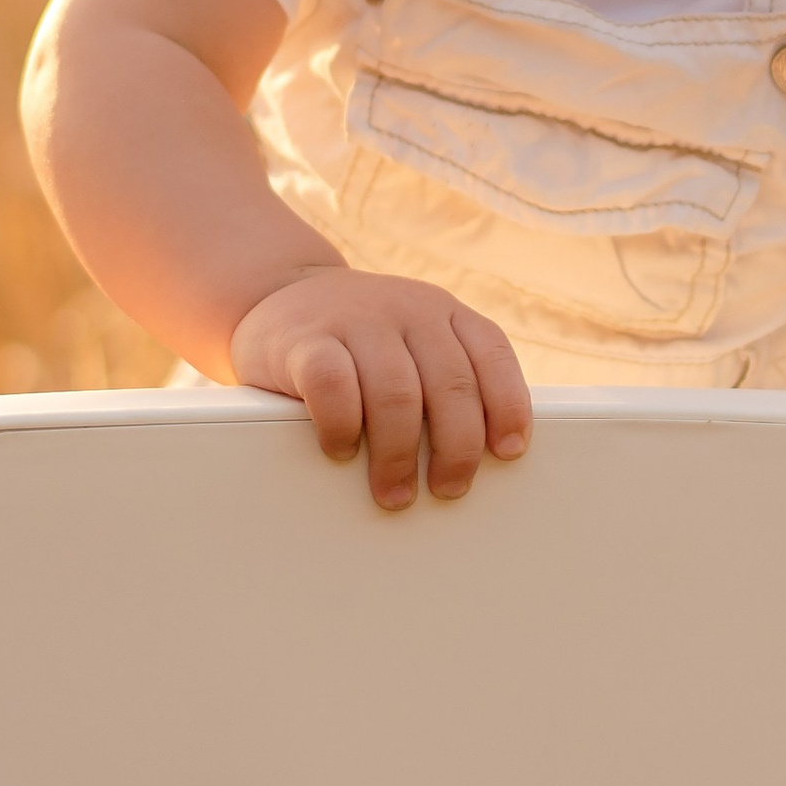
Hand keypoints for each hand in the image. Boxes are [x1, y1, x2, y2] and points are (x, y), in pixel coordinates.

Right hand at [229, 266, 531, 509]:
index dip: (508, 407)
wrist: (278, 291)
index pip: (492, 356)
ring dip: (398, 455)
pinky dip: (343, 428)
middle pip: (450, 385)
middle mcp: (408, 310)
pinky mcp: (306, 339)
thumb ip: (442, 379)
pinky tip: (342, 450)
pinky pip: (333, 388)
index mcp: (444, 313)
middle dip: (456, 448)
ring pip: (396, 394)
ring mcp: (356, 320)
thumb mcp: (412, 342)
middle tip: (448, 489)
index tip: (507, 453)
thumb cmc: (358, 341)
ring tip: (394, 493)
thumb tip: (474, 461)